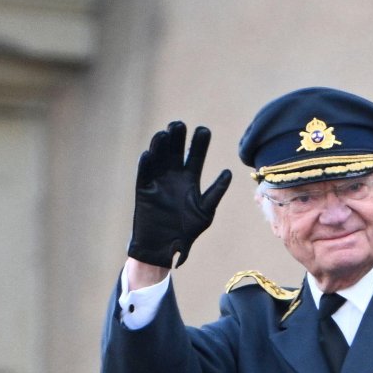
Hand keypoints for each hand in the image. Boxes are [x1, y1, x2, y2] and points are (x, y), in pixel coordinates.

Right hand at [128, 121, 232, 267]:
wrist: (164, 247)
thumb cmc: (186, 232)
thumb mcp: (205, 211)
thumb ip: (215, 192)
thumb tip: (229, 172)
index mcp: (190, 180)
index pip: (196, 156)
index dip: (199, 144)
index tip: (203, 130)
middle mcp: (173, 177)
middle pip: (175, 152)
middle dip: (177, 138)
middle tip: (181, 125)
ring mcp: (158, 181)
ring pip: (159, 158)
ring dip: (161, 145)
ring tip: (165, 133)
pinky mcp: (143, 190)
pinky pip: (144, 174)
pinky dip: (146, 164)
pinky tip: (149, 153)